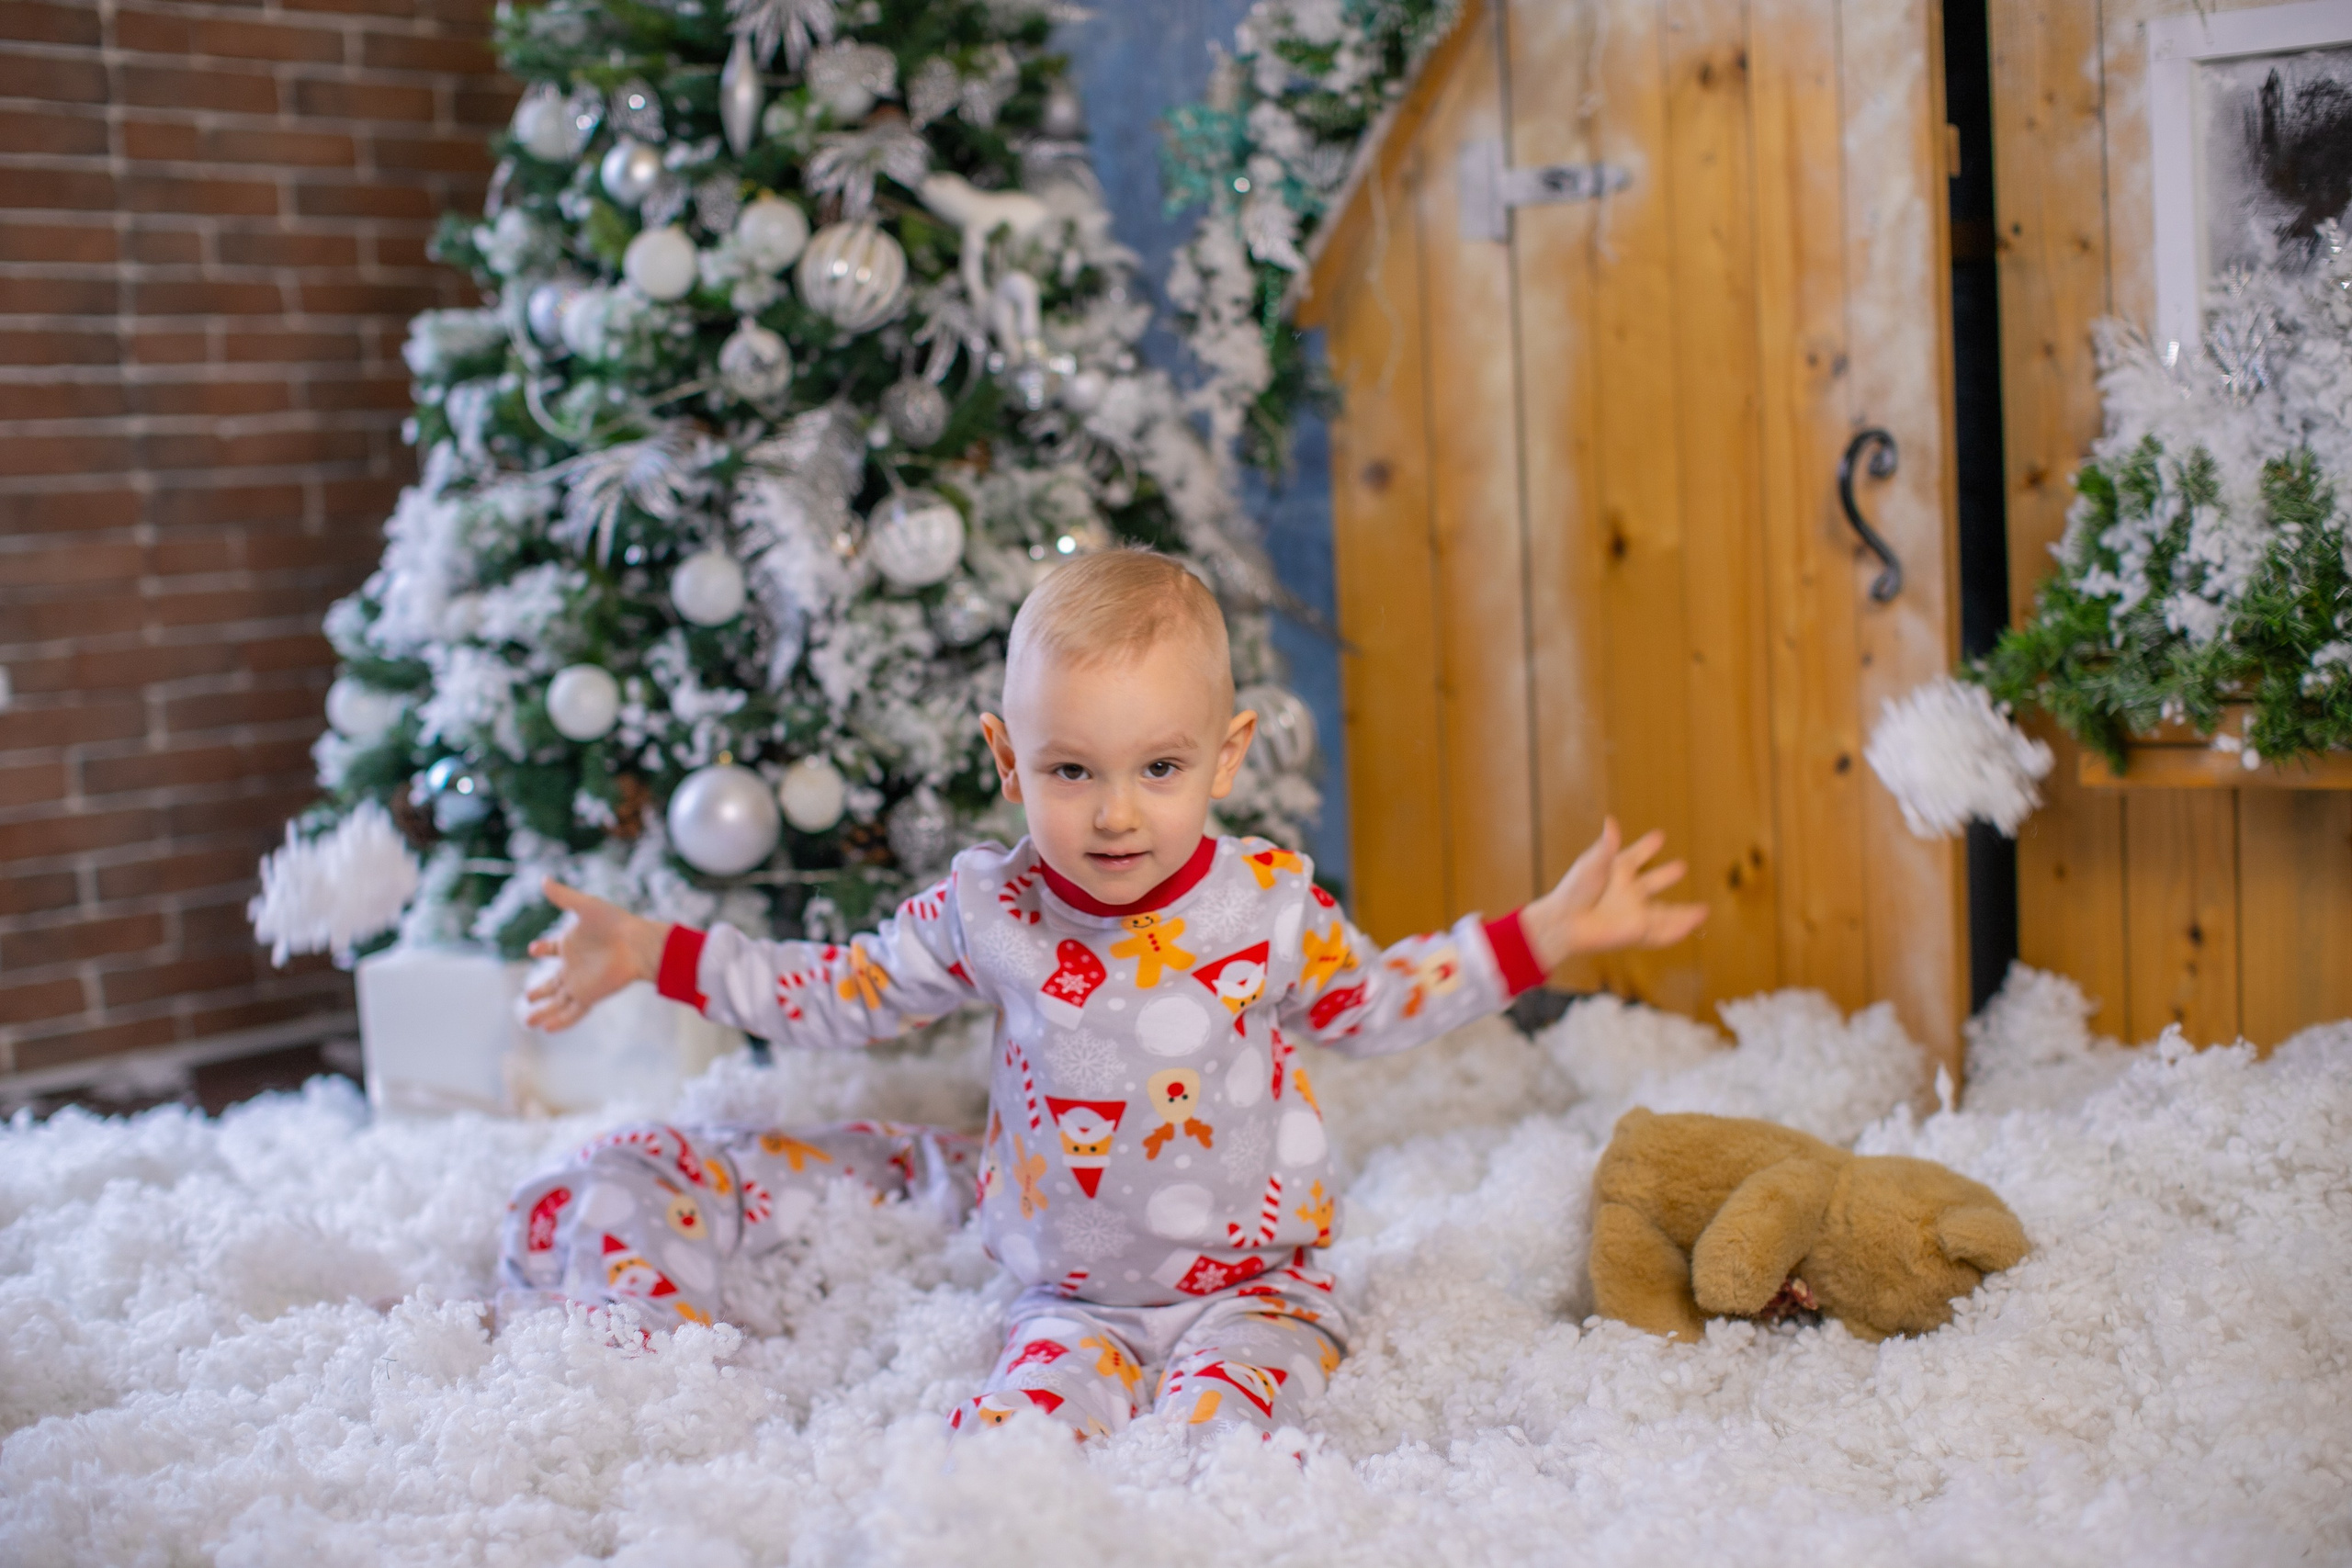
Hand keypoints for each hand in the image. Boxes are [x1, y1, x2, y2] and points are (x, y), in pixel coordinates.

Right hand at [522, 878, 669, 1031]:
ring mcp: (581, 983)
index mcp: (572, 944)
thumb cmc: (614, 923)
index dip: (543, 949)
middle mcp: (574, 966)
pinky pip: (572, 1012)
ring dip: (542, 1012)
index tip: (533, 948)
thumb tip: (543, 879)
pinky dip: (559, 1021)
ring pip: (557, 1002)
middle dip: (539, 991)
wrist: (637, 943)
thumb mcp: (585, 906)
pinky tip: (546, 1029)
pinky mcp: (589, 995)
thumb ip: (562, 895)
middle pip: (553, 983)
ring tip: (527, 1021)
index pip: (553, 949)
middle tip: (526, 996)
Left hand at [1521, 818, 1708, 969]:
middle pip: (1654, 882)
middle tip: (1681, 866)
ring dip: (1684, 912)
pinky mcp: (1636, 931)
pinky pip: (1663, 933)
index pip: (1636, 856)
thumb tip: (1610, 822)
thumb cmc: (1573, 892)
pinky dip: (1679, 930)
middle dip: (1667, 874)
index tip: (1658, 836)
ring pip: (1666, 913)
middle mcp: (1628, 892)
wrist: (1565, 922)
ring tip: (1703, 909)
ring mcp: (1634, 912)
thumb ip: (1606, 846)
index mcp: (1617, 872)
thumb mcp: (1591, 865)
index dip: (1647, 846)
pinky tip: (1693, 927)